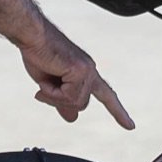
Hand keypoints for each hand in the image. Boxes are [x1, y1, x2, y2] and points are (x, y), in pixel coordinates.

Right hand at [18, 22, 133, 127]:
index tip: (130, 126)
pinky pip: (67, 96)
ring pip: (75, 102)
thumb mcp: (50, 84)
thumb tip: (72, 118)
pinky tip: (44, 79)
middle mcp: (90, 70)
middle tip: (42, 87)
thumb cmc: (38, 53)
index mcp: (85, 72)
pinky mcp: (80, 70)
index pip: (106, 95)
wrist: (31, 35)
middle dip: (58, 101)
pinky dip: (51, 92)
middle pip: (80, 104)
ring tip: (43, 80)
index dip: (117, 111)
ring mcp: (87, 70)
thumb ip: (63, 100)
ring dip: (53, 96)